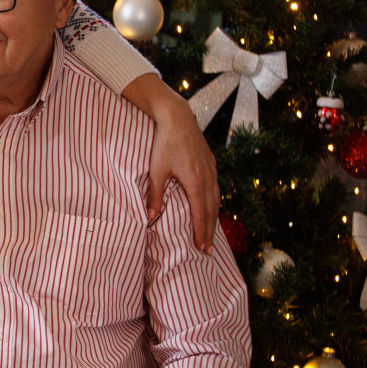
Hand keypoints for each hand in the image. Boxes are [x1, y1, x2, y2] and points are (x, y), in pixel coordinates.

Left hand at [134, 78, 219, 252]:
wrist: (177, 117)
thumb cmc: (164, 143)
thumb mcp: (156, 170)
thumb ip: (154, 195)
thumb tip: (150, 218)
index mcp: (195, 181)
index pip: (200, 213)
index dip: (201, 232)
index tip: (202, 248)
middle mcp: (208, 177)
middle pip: (211, 210)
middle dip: (209, 231)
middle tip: (209, 250)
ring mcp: (211, 169)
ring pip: (216, 199)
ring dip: (214, 218)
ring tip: (211, 234)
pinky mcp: (211, 163)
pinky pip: (216, 188)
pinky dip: (214, 202)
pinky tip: (211, 207)